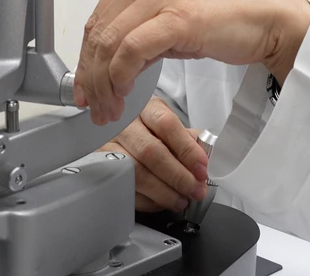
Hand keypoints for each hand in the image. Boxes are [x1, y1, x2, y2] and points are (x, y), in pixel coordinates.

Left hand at [74, 0, 309, 124]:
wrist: (267, 17)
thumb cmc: (224, 17)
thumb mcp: (168, 17)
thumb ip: (136, 31)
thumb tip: (106, 65)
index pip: (95, 21)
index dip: (84, 60)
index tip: (84, 88)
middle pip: (97, 34)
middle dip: (90, 78)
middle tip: (94, 106)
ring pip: (109, 44)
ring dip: (104, 85)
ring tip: (110, 109)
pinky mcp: (176, 16)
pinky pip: (131, 51)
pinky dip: (121, 76)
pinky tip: (126, 93)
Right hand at [100, 97, 210, 211]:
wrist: (116, 133)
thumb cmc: (147, 130)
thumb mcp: (168, 126)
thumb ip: (189, 139)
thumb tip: (209, 156)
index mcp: (145, 108)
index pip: (166, 124)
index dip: (187, 149)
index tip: (202, 168)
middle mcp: (123, 124)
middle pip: (151, 151)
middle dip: (178, 176)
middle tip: (196, 189)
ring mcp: (107, 145)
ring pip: (136, 172)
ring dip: (164, 191)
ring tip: (182, 199)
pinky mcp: (99, 167)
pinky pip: (125, 188)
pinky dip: (147, 200)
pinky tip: (161, 201)